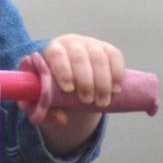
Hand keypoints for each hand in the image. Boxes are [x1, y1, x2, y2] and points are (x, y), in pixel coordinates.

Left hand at [37, 35, 124, 151]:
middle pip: (79, 57)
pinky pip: (115, 56)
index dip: (63, 70)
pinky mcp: (108, 49)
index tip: (68, 90)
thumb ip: (46, 106)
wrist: (74, 75)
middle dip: (85, 81)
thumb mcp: (46, 95)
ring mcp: (91, 44)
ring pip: (98, 57)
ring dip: (102, 82)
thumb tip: (61, 119)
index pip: (56, 54)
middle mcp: (72, 43)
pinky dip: (117, 73)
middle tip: (87, 101)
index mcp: (53, 50)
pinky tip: (116, 90)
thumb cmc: (56, 85)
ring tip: (102, 102)